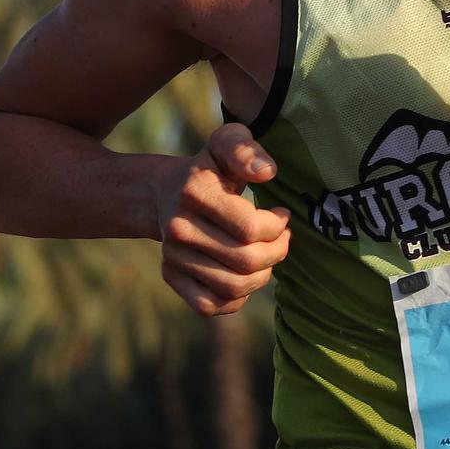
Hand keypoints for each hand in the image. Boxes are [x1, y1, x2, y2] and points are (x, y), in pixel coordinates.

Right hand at [153, 122, 291, 316]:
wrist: (167, 192)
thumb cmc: (210, 168)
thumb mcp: (227, 143)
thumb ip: (246, 150)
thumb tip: (267, 172)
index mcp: (194, 191)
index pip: (250, 228)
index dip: (277, 226)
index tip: (282, 215)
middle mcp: (178, 227)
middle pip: (246, 261)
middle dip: (276, 252)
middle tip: (282, 239)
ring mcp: (172, 255)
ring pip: (232, 287)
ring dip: (262, 276)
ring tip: (267, 256)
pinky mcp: (171, 275)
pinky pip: (210, 305)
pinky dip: (236, 298)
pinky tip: (245, 276)